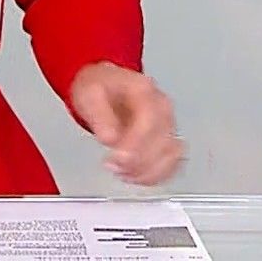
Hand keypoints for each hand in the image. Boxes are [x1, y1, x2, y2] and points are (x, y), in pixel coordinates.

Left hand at [69, 62, 184, 185]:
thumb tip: (110, 139)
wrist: (106, 86)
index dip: (136, 144)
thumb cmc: (100, 87)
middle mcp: (162, 107)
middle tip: (113, 165)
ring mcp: (168, 124)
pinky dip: (155, 175)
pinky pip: (172, 163)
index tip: (117, 157)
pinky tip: (135, 176)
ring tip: (123, 173)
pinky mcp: (167, 140)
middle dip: (138, 161)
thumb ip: (99, 116)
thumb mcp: (89, 94)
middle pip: (164, 141)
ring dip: (148, 171)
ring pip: (172, 155)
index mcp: (144, 90)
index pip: (150, 120)